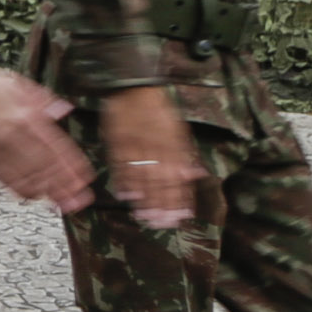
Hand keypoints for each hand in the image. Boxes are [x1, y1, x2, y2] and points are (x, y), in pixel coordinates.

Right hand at [0, 68, 93, 209]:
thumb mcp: (15, 82)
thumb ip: (42, 98)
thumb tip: (63, 109)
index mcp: (27, 116)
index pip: (58, 147)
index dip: (73, 166)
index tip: (85, 179)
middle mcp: (16, 136)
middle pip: (48, 168)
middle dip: (66, 187)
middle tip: (79, 201)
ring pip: (29, 178)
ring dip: (48, 193)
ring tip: (63, 205)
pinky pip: (6, 180)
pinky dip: (22, 190)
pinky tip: (33, 196)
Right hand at [98, 84, 199, 230]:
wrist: (133, 88)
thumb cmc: (158, 109)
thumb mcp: (179, 128)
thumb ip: (185, 153)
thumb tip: (194, 175)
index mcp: (173, 144)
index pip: (178, 176)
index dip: (180, 198)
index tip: (181, 216)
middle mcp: (156, 147)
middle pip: (160, 181)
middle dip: (161, 205)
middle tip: (162, 224)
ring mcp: (135, 146)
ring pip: (141, 177)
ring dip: (144, 199)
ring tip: (145, 216)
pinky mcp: (117, 143)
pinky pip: (121, 166)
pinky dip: (123, 182)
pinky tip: (126, 196)